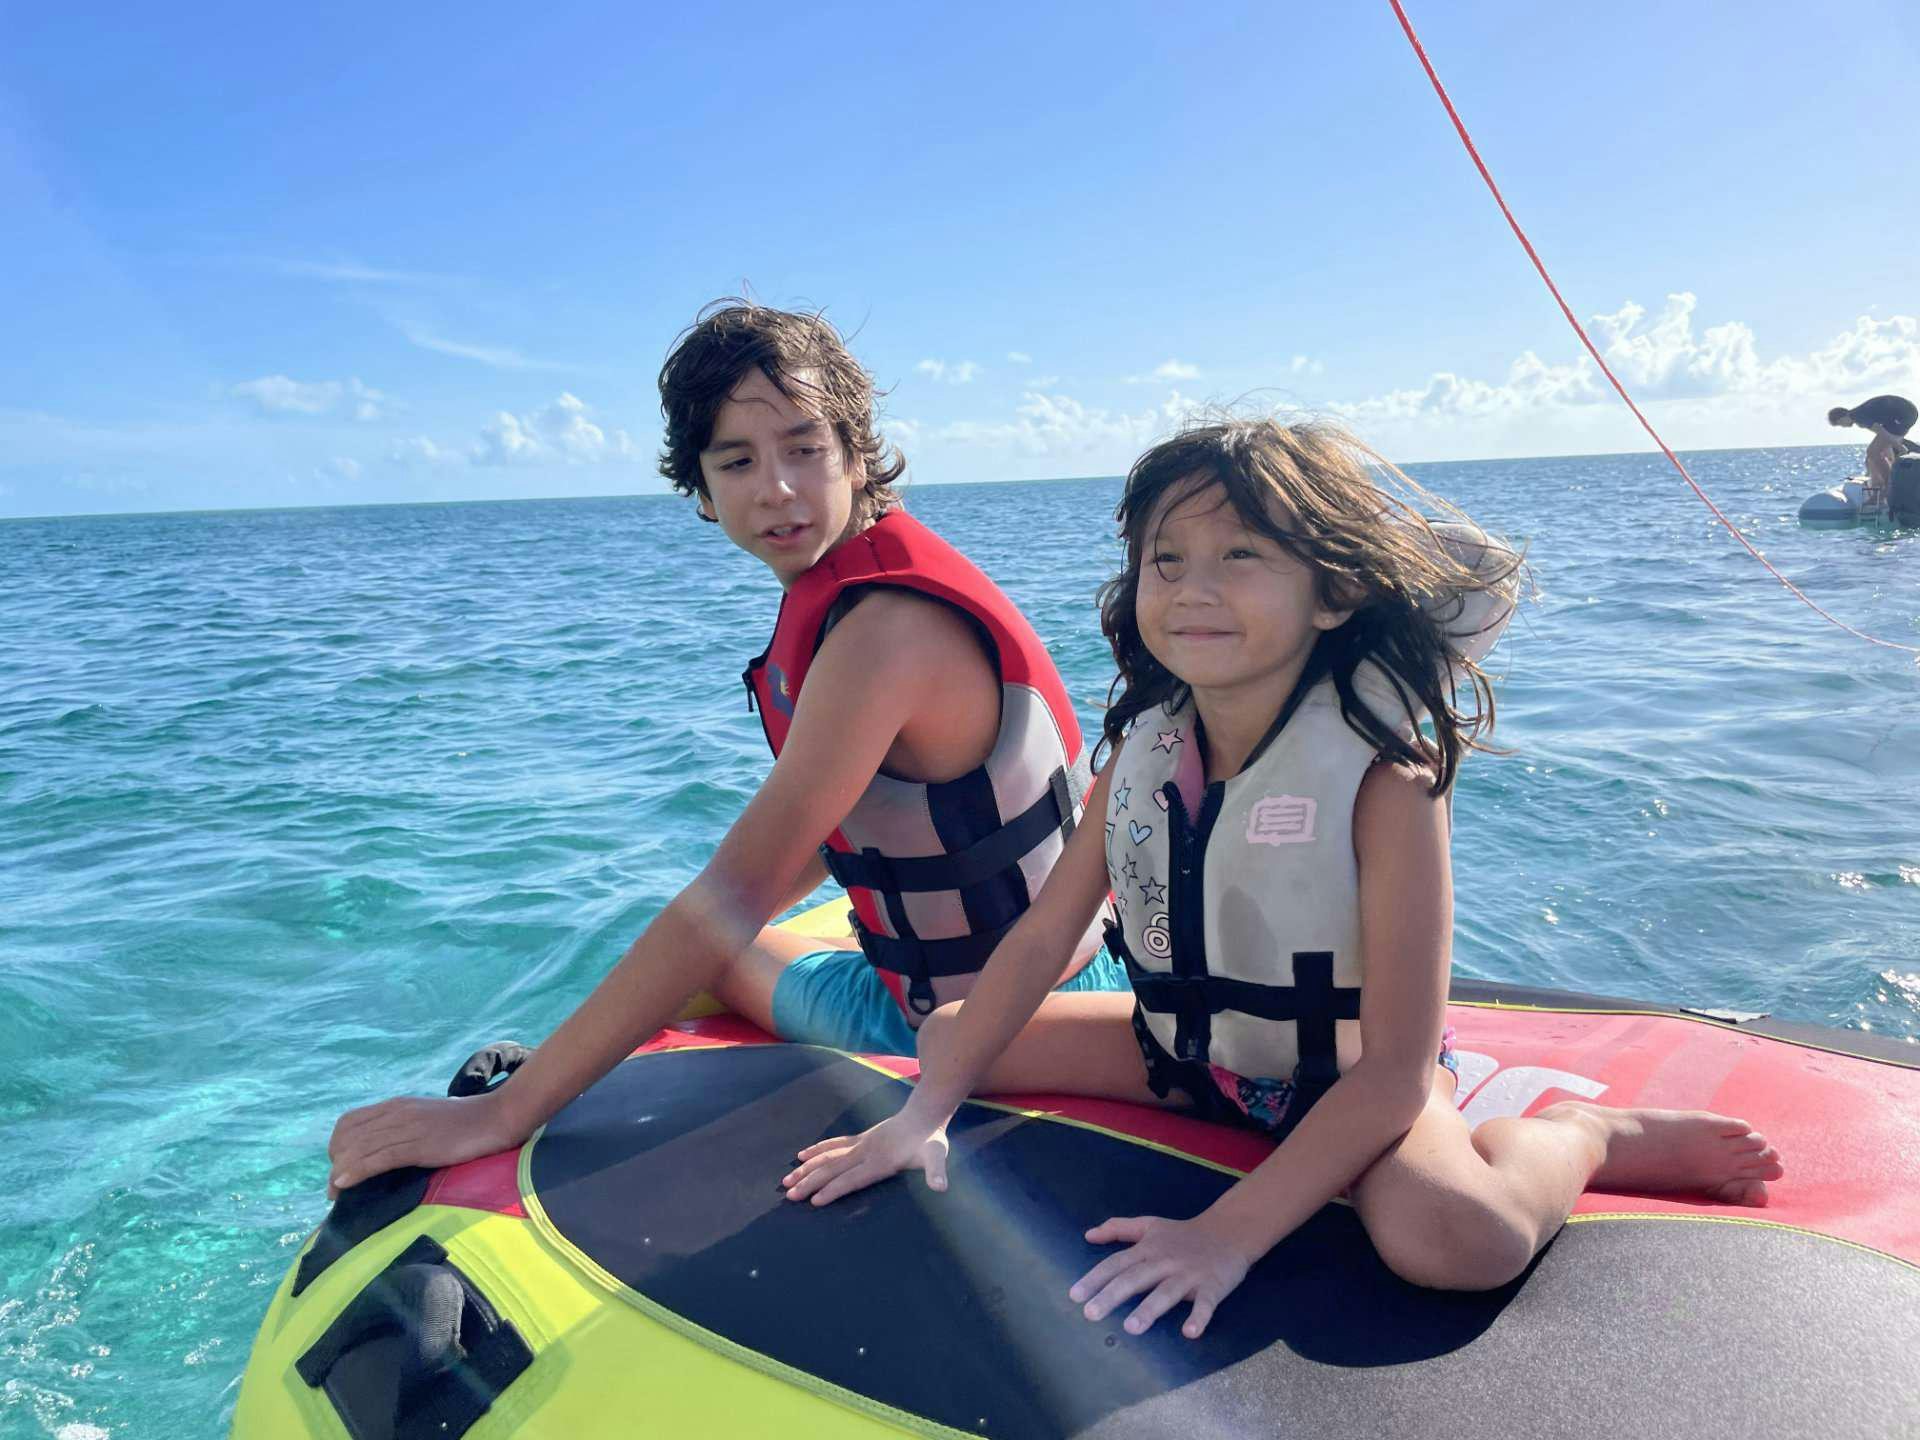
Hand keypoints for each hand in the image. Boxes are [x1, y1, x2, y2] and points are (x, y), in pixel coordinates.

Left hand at [328, 1089, 524, 1199]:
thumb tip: (388, 1151)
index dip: (337, 1146)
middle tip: (336, 1189)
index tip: (340, 1169)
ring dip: (340, 1173)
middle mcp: (397, 1113)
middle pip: (348, 1136)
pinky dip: (357, 1171)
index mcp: (397, 1106)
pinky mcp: (420, 1144)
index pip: (349, 1122)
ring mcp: (408, 1127)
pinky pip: (379, 1157)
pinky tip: (344, 1184)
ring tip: (334, 1195)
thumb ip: (407, 1129)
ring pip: (359, 1148)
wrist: (498, 1117)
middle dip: (335, 1163)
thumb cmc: (468, 1124)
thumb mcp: (428, 1120)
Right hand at [781, 1111, 950, 1206]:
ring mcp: (861, 1143)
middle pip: (833, 1168)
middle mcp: (866, 1152)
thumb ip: (937, 1172)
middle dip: (810, 1182)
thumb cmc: (931, 1141)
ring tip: (787, 1180)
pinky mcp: (860, 1139)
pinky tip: (802, 1156)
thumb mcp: (937, 1156)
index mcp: (881, 1161)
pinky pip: (833, 1145)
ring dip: (807, 1168)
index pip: (852, 1178)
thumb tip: (941, 1187)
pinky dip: (816, 1150)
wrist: (925, 1114)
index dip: (834, 1189)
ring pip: (828, 1156)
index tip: (814, 1201)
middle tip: (789, 1195)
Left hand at [1069, 1212, 1253, 1339]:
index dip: (1095, 1278)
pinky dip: (1199, 1317)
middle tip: (1091, 1315)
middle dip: (1112, 1296)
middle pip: (1135, 1278)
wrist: (1229, 1231)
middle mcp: (1165, 1261)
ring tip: (1130, 1328)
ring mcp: (1189, 1274)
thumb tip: (1088, 1235)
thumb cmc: (1183, 1233)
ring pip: (1166, 1292)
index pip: (1116, 1264)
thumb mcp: (1150, 1225)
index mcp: (1148, 1249)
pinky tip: (1189, 1333)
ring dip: (1149, 1309)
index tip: (1074, 1296)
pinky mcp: (1212, 1286)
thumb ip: (1119, 1229)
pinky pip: (1205, 1304)